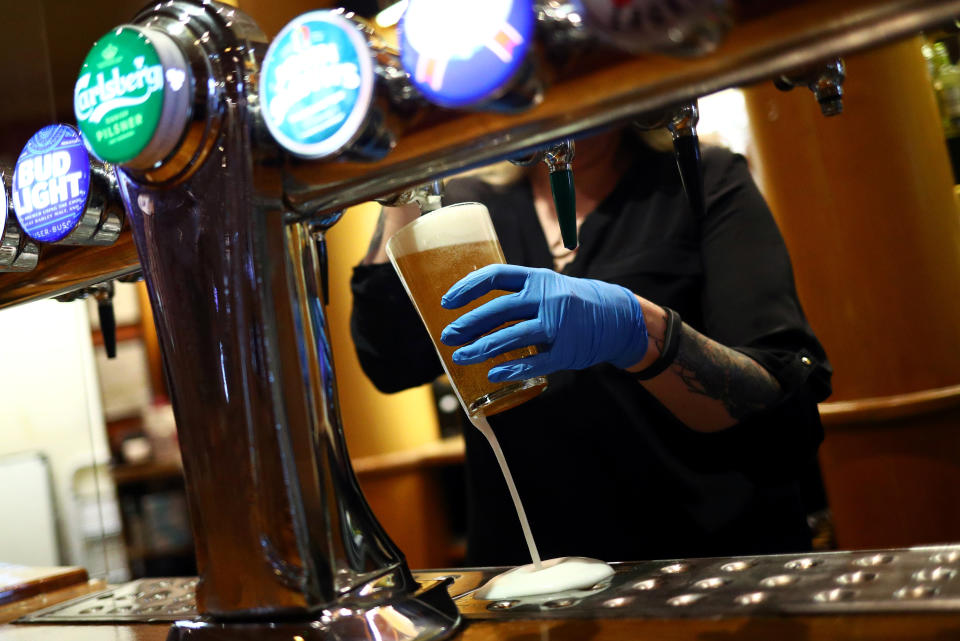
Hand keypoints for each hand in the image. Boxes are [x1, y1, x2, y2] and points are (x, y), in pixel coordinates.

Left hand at [439, 265, 647, 381]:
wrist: (618, 317)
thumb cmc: (572, 302)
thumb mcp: (547, 286)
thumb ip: (518, 293)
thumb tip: (473, 305)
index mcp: (537, 278)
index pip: (496, 276)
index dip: (468, 288)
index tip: (447, 302)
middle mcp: (547, 298)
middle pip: (500, 309)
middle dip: (469, 324)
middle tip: (448, 336)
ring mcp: (558, 325)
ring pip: (513, 336)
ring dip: (483, 348)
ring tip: (461, 357)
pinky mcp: (567, 350)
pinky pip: (535, 362)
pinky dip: (512, 369)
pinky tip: (493, 374)